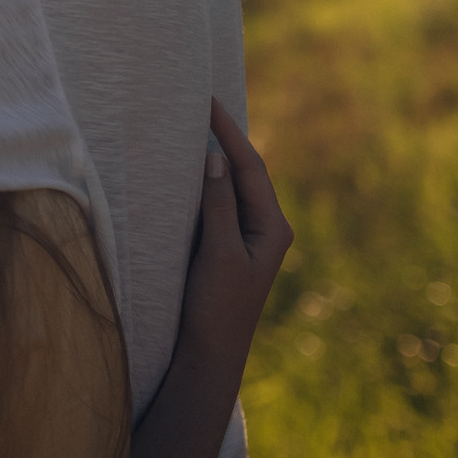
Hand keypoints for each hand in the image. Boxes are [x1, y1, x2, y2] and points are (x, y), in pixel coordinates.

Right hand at [178, 98, 293, 368]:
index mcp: (273, 228)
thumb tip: (216, 158)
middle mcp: (264, 228)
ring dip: (211, 159)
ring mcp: (245, 238)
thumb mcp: (218, 253)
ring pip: (229, 187)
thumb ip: (218, 205)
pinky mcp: (225, 247)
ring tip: (190, 126)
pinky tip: (184, 170)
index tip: (208, 102)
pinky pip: (216, 205)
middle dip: (223, 138)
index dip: (229, 132)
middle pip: (243, 171)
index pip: (250, 167)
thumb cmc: (218, 308)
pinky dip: (201, 183)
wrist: (210, 354)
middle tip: (198, 104)